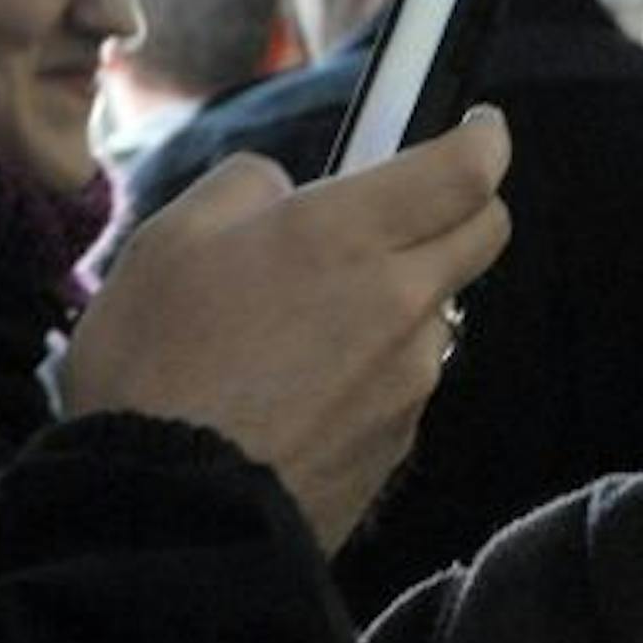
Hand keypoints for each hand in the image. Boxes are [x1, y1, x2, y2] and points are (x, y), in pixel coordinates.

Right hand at [64, 108, 511, 551]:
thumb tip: (280, 192)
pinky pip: (406, 385)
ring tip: (315, 319)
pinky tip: (304, 389)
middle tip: (413, 206)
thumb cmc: (157, 366)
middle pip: (486, 236)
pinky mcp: (397, 448)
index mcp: (348, 236)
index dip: (485, 140)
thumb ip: (242, 189)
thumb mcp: (167, 241)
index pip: (466, 170)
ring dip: (404, 298)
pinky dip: (376, 369)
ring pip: (439, 315)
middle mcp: (400, 303)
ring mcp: (408, 382)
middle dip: (468, 206)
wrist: (169, 513)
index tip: (480, 130)